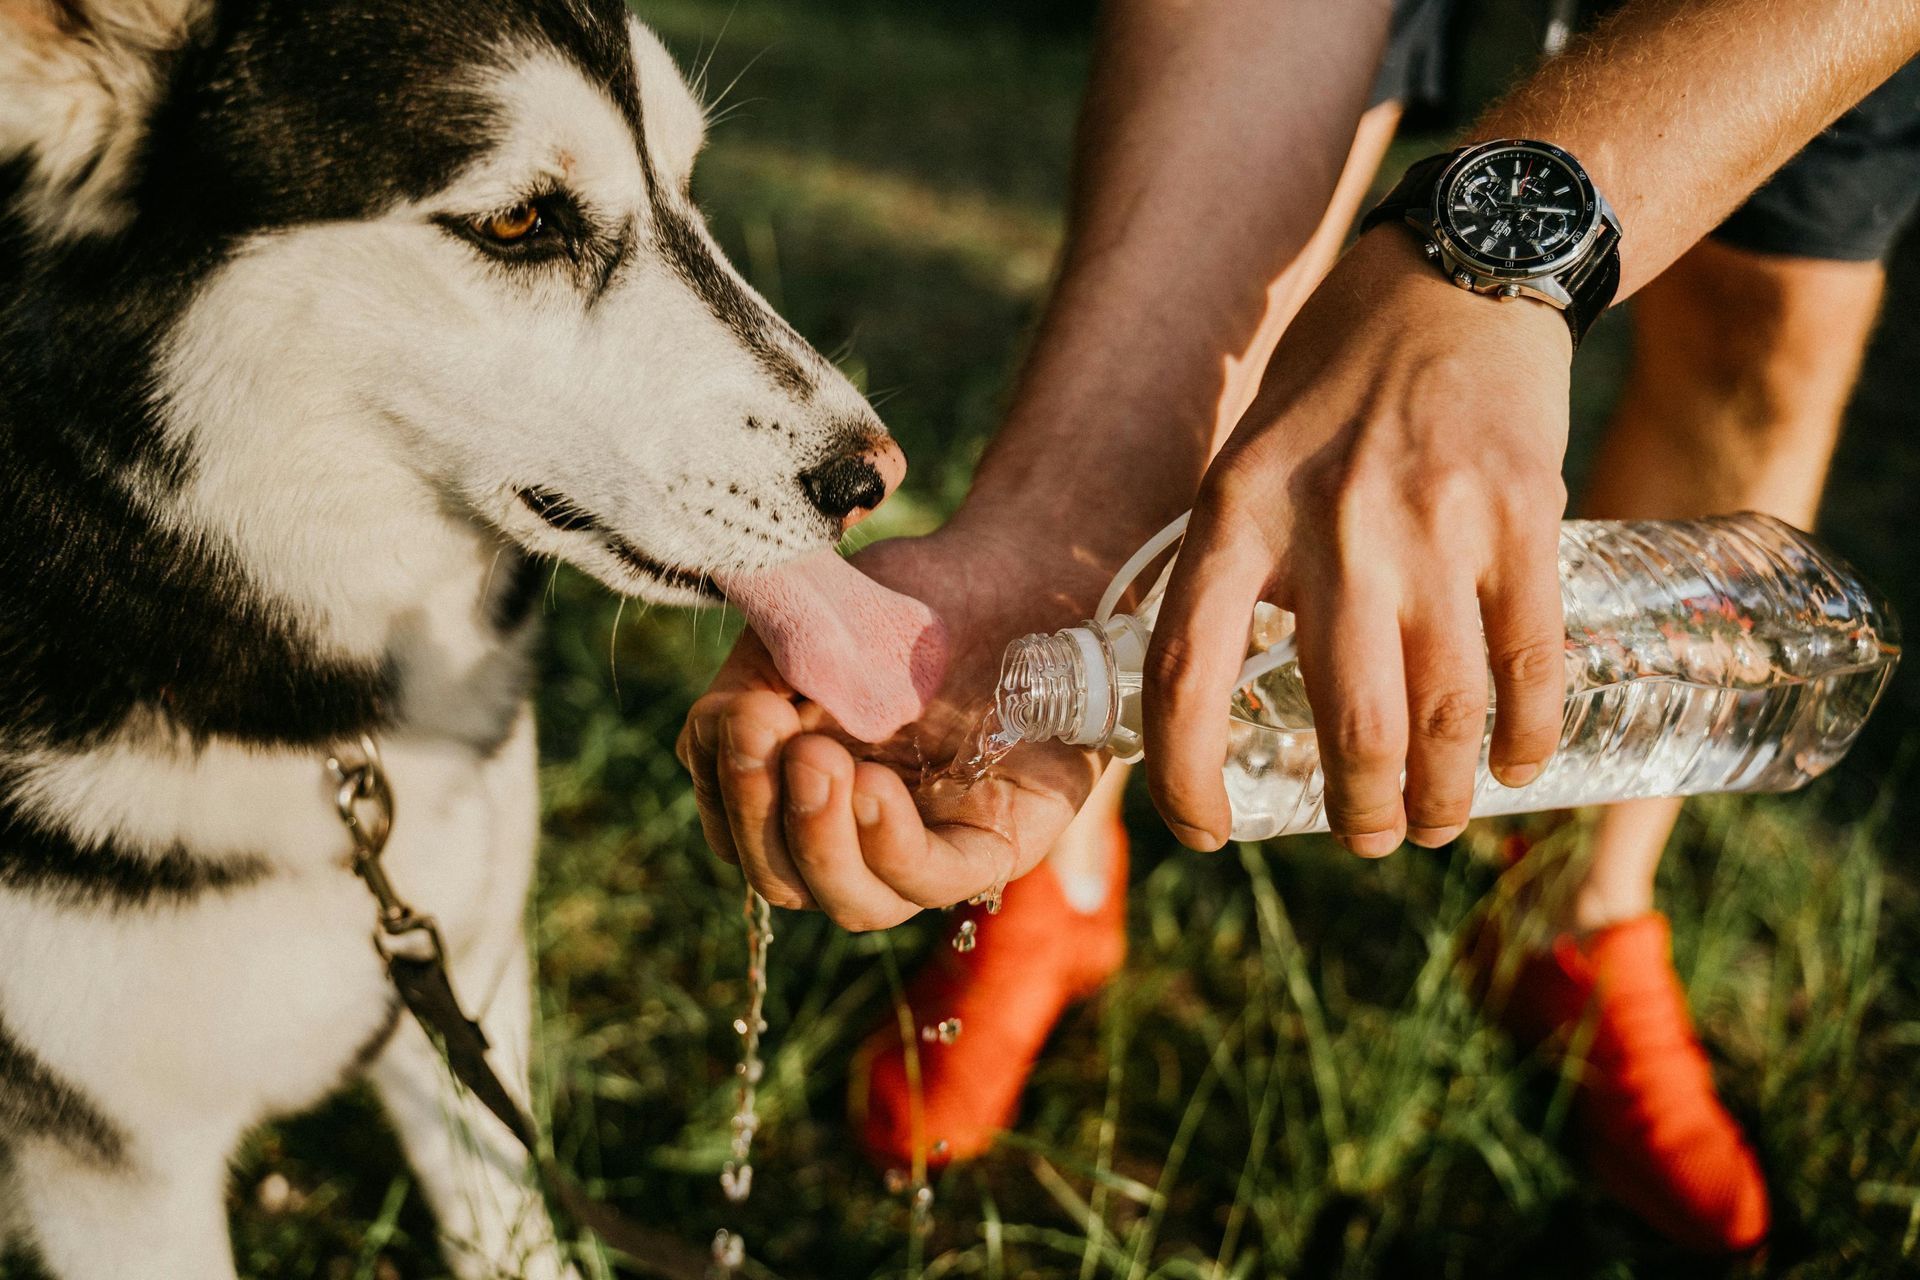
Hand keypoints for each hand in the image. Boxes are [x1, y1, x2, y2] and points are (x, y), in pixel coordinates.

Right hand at [676, 517, 1112, 928]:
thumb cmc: (912, 600)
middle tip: (763, 732)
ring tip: (820, 762)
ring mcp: (925, 846)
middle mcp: (858, 829)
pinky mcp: (992, 845)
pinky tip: (871, 788)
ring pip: (851, 901)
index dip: (724, 786)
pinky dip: (889, 846)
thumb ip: (757, 674)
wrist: (1021, 572)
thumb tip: (719, 729)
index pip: (738, 827)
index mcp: (802, 784)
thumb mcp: (815, 624)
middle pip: (781, 875)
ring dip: (818, 839)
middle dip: (760, 813)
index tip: (735, 714)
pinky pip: (932, 882)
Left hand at [1143, 228, 1571, 854]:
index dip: (1185, 774)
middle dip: (1359, 813)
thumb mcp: (1244, 461)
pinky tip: (1515, 767)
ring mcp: (1435, 525)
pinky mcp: (1523, 516)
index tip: (1203, 827)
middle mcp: (1331, 528)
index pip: (1188, 674)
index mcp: (1237, 514)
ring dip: (1440, 798)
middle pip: (1349, 725)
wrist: (1454, 275)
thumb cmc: (1332, 384)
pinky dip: (1524, 738)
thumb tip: (1219, 700)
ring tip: (1432, 823)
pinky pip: (1529, 663)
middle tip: (1365, 837)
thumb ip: (1233, 571)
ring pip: (1444, 714)